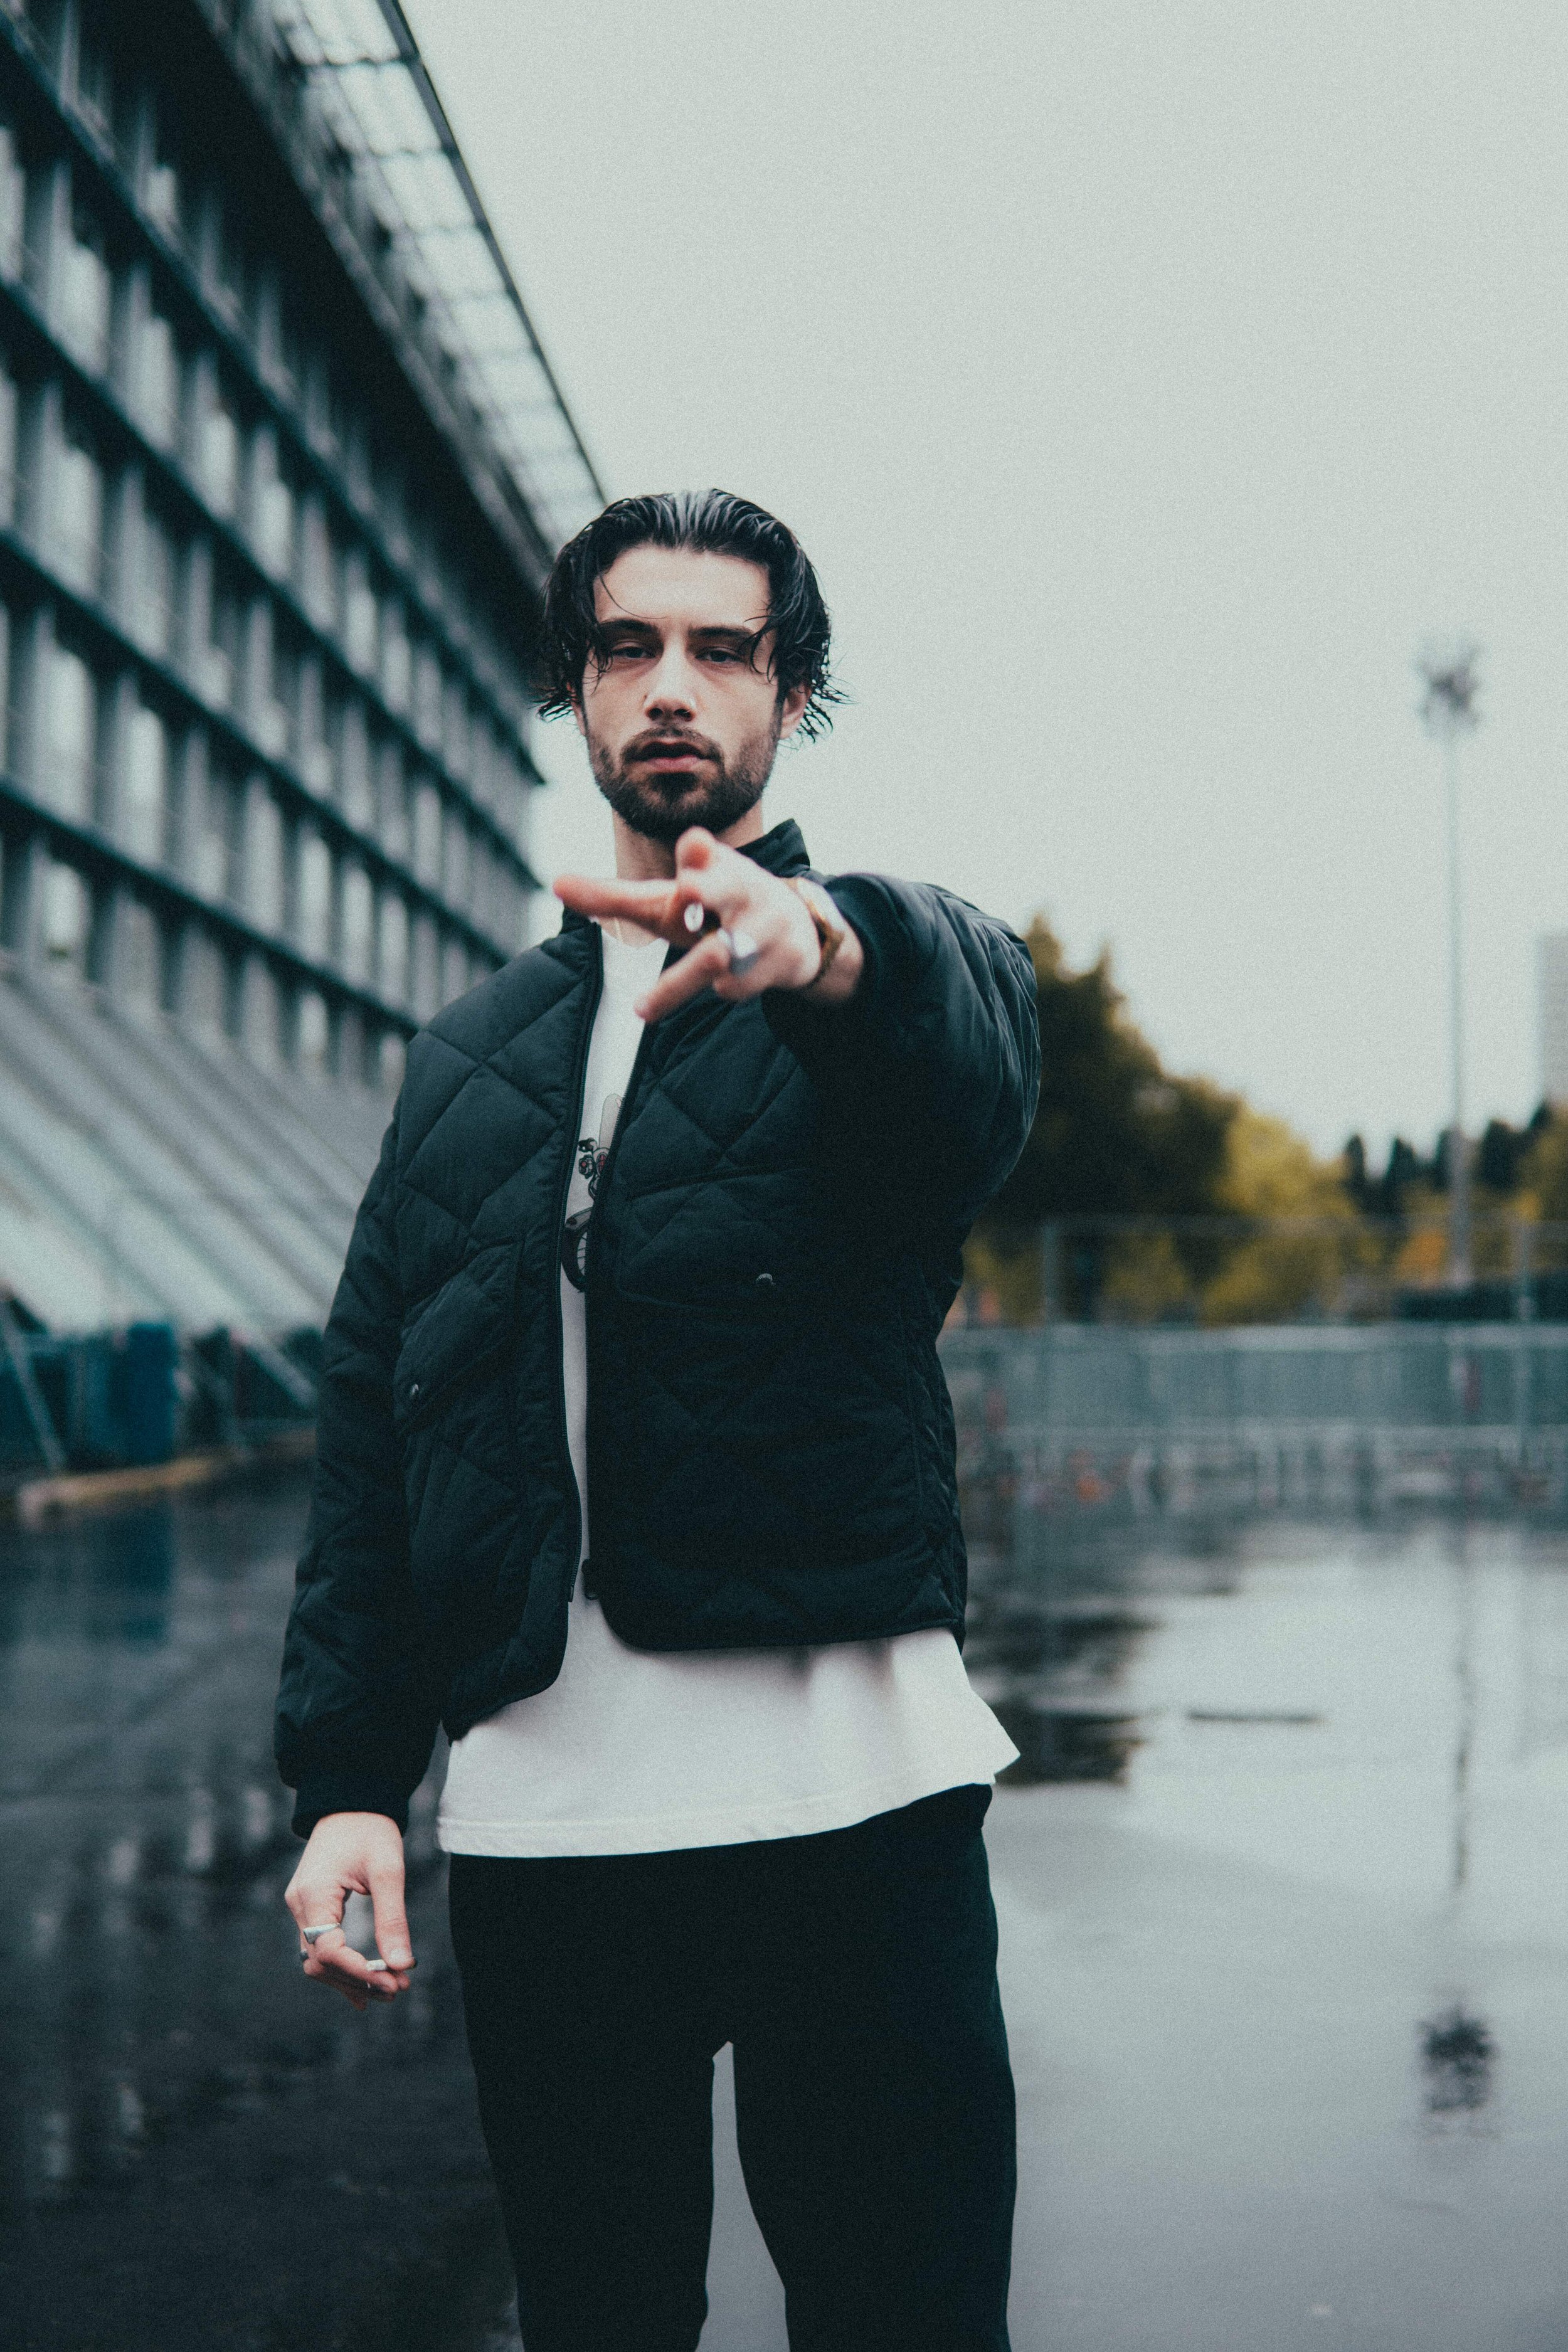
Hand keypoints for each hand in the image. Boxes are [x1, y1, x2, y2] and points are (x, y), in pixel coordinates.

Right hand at [285, 1812, 414, 2011]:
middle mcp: (299, 1904)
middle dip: (357, 1980)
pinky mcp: (309, 1908)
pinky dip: (342, 1967)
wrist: (351, 1801)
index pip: (327, 1950)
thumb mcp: (387, 1870)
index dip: (358, 1971)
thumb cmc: (370, 1829)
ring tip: (388, 1991)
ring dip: (350, 1978)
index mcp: (314, 1893)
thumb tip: (403, 1965)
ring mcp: (300, 1907)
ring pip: (317, 1960)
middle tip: (398, 1990)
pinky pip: (319, 1947)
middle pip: (320, 1962)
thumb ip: (393, 1918)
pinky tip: (364, 1988)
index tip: (393, 1982)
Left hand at [554, 828, 861, 1023]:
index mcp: (712, 868)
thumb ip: (613, 897)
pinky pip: (741, 985)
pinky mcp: (780, 962)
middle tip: (689, 888)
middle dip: (710, 888)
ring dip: (684, 979)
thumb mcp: (665, 902)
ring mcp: (763, 927)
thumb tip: (554, 883)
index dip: (698, 852)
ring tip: (641, 1010)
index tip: (692, 845)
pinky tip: (720, 987)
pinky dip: (726, 989)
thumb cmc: (713, 910)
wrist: (796, 931)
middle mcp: (741, 890)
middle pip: (727, 889)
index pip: (703, 853)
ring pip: (722, 955)